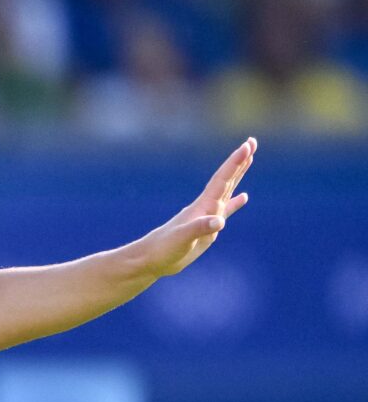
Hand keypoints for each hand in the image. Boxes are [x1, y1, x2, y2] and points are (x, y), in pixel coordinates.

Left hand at [138, 138, 254, 278]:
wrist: (150, 259)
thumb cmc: (163, 249)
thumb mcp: (182, 239)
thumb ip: (200, 228)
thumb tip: (220, 221)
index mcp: (202, 206)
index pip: (222, 180)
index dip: (235, 163)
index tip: (247, 146)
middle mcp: (205, 207)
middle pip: (226, 179)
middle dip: (240, 161)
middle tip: (252, 142)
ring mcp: (206, 216)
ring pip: (227, 190)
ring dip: (238, 175)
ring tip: (249, 158)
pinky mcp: (206, 228)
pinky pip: (226, 210)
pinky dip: (235, 203)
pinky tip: (244, 197)